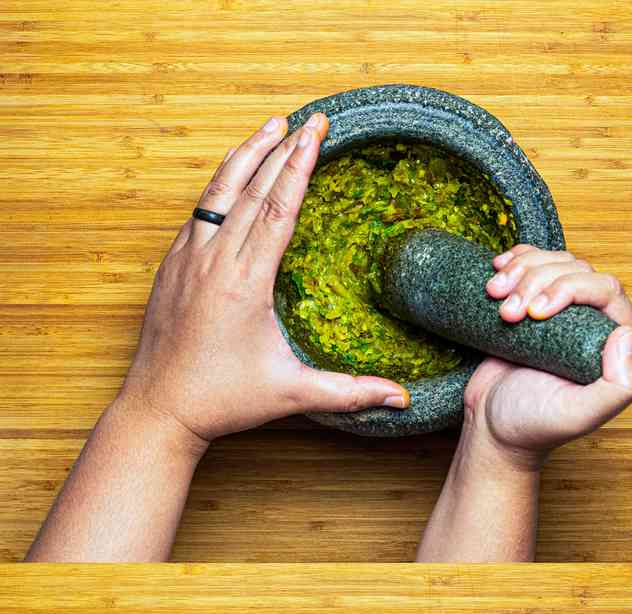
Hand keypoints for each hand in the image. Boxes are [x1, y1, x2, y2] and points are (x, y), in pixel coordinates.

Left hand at [117, 113, 408, 450]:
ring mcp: (187, 259)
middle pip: (250, 188)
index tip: (315, 133)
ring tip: (270, 127)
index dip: (299, 167)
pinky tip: (233, 177)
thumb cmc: (224, 400)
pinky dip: (221, 185)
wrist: (159, 408)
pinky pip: (200, 212)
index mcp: (244, 281)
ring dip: (246, 155)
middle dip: (280, 149)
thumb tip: (402, 398)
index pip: (277, 209)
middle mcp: (213, 260)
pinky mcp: (172, 266)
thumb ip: (350, 392)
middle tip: (307, 118)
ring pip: (218, 192)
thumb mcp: (293, 394)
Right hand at [464, 245, 631, 471]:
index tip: (534, 313)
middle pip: (578, 270)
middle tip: (508, 314)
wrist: (493, 427)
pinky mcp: (540, 305)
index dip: (569, 288)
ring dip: (521, 272)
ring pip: (555, 262)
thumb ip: (619, 386)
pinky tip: (498, 271)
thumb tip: (626, 334)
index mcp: (621, 351)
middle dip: (537, 280)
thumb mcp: (580, 416)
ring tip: (496, 298)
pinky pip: (536, 263)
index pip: (606, 290)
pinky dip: (516, 260)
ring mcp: (569, 314)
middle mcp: (599, 327)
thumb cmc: (534, 425)